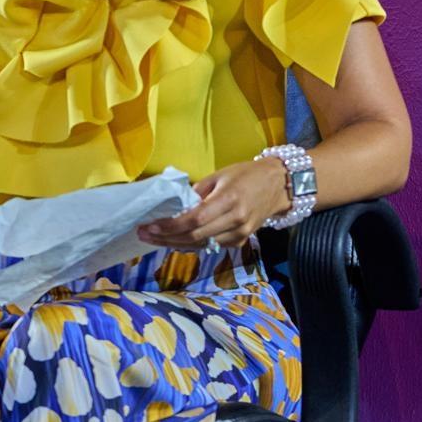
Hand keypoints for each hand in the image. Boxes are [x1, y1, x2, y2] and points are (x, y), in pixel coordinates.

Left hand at [138, 158, 292, 250]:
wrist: (278, 185)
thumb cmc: (245, 175)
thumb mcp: (219, 176)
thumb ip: (196, 192)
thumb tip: (173, 205)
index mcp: (228, 200)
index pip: (194, 220)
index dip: (170, 226)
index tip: (149, 226)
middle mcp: (235, 220)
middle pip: (194, 236)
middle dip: (166, 238)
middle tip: (143, 234)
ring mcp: (240, 233)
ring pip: (201, 245)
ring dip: (174, 244)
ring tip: (153, 239)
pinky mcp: (241, 240)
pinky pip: (211, 246)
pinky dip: (190, 244)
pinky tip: (174, 240)